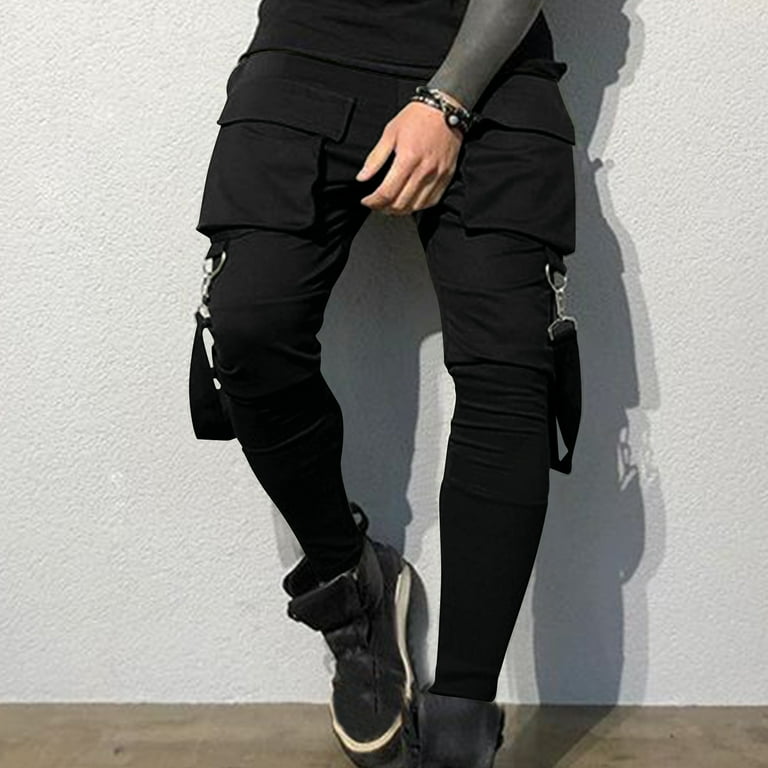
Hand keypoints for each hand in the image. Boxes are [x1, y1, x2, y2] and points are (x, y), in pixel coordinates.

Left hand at [356, 96, 464, 215]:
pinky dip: (417, 206)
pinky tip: (409, 201)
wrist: (444, 108)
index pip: (387, 192)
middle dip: (384, 208)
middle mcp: (424, 170)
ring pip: (416, 206)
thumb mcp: (390, 133)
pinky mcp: (447, 176)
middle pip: (401, 203)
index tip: (366, 201)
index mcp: (407, 159)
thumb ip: (375, 158)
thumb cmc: (416, 118)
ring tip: (390, 205)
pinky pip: (431, 201)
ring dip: (400, 210)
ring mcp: (437, 175)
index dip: (373, 202)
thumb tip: (362, 178)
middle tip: (376, 204)